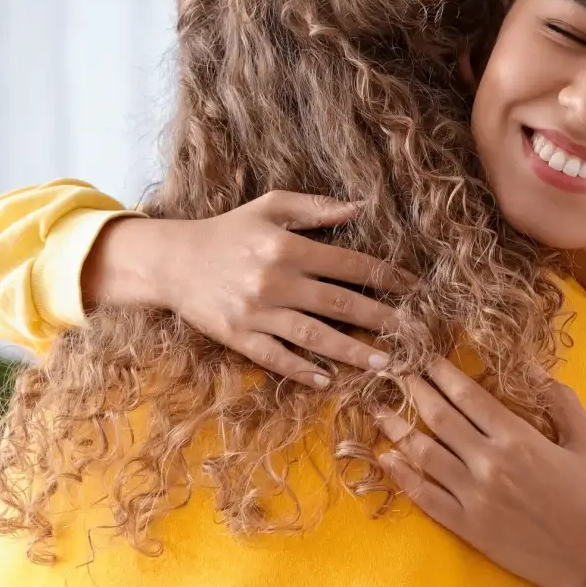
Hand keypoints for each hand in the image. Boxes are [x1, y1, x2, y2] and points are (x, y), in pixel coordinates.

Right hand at [84, 191, 413, 387]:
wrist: (171, 260)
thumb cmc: (227, 231)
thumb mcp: (269, 207)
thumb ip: (315, 207)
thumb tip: (360, 207)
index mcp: (287, 246)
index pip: (349, 264)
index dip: (385, 276)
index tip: (413, 288)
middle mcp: (275, 280)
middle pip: (340, 303)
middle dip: (382, 319)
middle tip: (414, 334)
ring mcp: (256, 312)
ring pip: (315, 336)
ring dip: (353, 351)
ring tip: (386, 364)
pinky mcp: (238, 336)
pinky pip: (275, 357)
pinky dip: (302, 369)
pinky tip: (328, 379)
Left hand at [375, 358, 585, 586]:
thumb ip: (561, 400)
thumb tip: (534, 368)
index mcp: (518, 438)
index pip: (467, 395)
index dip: (441, 372)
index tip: (423, 357)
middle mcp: (489, 463)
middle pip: (438, 417)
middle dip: (413, 390)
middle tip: (392, 372)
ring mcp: (473, 496)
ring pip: (423, 453)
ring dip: (396, 428)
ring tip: (378, 410)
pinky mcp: (465, 526)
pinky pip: (424, 495)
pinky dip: (402, 475)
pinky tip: (386, 458)